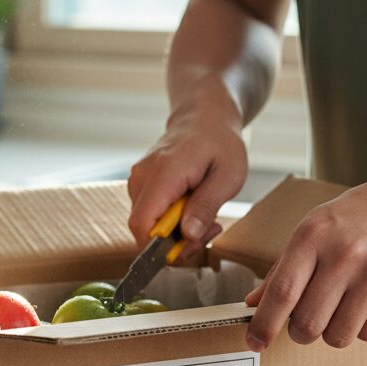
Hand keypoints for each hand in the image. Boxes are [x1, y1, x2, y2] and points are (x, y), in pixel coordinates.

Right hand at [128, 98, 247, 256]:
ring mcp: (138, 182)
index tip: (191, 245)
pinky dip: (171, 223)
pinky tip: (191, 210)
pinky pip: (150, 217)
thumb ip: (206, 206)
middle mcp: (142, 178)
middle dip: (176, 243)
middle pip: (143, 230)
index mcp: (163, 173)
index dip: (161, 247)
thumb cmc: (219, 142)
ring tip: (205, 217)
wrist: (203, 117)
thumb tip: (188, 235)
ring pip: (147, 227)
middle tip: (208, 230)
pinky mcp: (140, 187)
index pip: (142, 224)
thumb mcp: (228, 175)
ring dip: (176, 233)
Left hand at [245, 170, 366, 350]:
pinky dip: (362, 328)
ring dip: (333, 332)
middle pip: (308, 324)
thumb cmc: (358, 218)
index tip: (255, 343)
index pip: (282, 292)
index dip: (264, 325)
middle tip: (306, 321)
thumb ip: (282, 269)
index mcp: (314, 236)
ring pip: (338, 336)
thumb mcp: (313, 229)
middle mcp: (345, 254)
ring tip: (341, 307)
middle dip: (300, 332)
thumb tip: (254, 304)